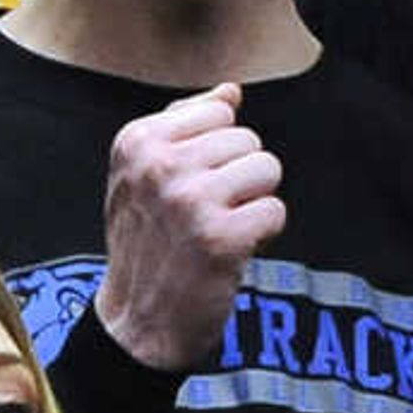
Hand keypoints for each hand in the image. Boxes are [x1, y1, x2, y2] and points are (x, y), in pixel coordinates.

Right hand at [92, 84, 283, 370]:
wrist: (138, 322)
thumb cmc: (146, 244)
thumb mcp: (144, 176)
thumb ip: (185, 126)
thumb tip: (231, 91)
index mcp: (136, 141)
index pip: (218, 111)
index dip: (217, 150)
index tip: (191, 185)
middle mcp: (160, 166)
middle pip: (247, 139)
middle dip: (239, 177)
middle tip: (206, 214)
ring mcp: (190, 201)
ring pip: (267, 169)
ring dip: (254, 202)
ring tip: (221, 228)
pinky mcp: (221, 237)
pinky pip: (275, 211)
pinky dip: (263, 234)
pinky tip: (232, 251)